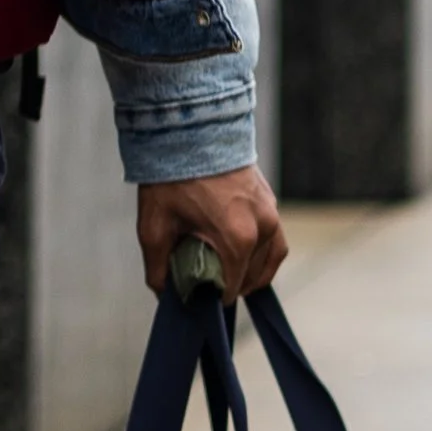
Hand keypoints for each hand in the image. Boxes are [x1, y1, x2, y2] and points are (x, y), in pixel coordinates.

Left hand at [137, 165, 286, 303]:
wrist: (189, 130)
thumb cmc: (171, 178)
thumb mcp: (155, 227)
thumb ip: (158, 267)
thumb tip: (163, 292)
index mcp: (237, 239)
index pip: (232, 286)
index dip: (216, 298)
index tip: (203, 300)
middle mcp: (262, 227)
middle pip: (254, 276)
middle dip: (234, 286)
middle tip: (213, 290)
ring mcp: (270, 212)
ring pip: (272, 258)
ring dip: (255, 274)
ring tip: (233, 279)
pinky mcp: (270, 199)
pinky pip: (276, 238)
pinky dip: (265, 253)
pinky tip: (247, 256)